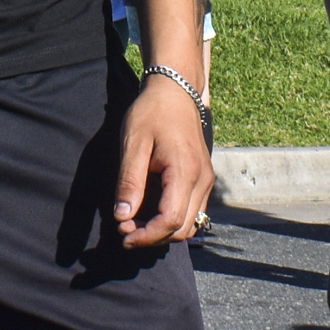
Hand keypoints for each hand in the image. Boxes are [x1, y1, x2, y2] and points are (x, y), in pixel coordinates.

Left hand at [113, 74, 213, 249]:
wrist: (176, 92)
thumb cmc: (152, 113)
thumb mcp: (133, 145)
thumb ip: (129, 182)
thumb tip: (122, 217)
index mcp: (184, 171)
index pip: (170, 220)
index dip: (146, 235)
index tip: (122, 234)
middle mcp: (202, 180)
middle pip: (182, 229)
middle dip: (152, 237)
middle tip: (124, 229)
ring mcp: (207, 181)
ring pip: (190, 225)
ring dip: (163, 232)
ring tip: (135, 223)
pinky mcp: (204, 180)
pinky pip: (193, 213)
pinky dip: (173, 222)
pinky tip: (150, 214)